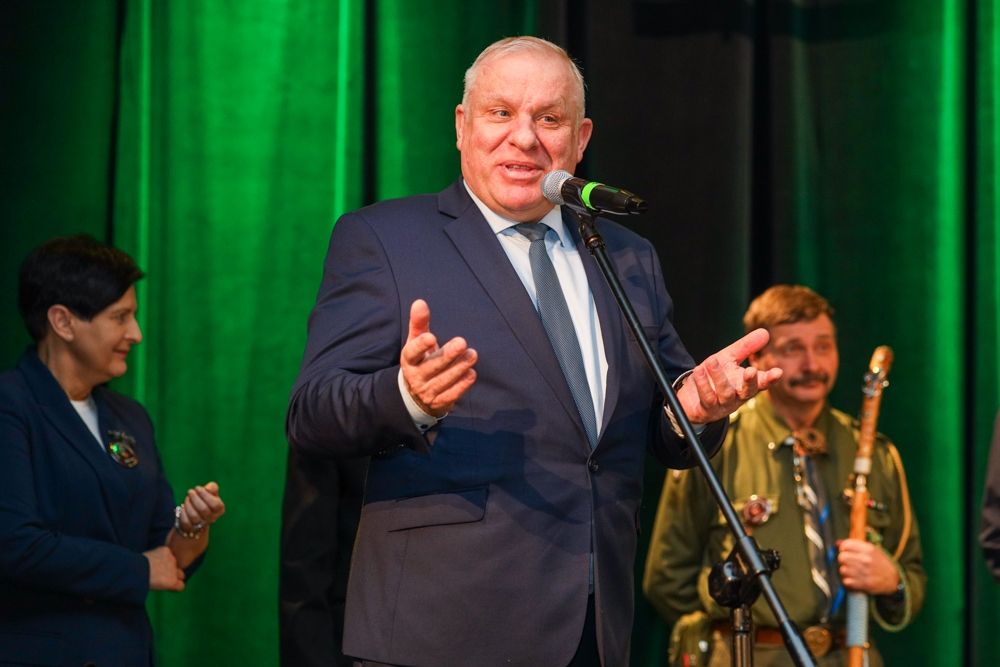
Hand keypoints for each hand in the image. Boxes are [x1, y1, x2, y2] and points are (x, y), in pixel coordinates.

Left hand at [145, 545, 184, 590]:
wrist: (136, 569)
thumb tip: (164, 581)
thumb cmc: (142, 581)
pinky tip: (155, 555)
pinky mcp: (166, 550)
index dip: (176, 584)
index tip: (170, 584)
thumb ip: (164, 583)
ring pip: (173, 561)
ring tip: (156, 563)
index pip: (181, 585)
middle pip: (180, 574)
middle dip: (174, 574)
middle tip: (164, 574)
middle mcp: (175, 571)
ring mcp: (172, 559)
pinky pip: (167, 552)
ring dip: (168, 563)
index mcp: (172, 582)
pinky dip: (162, 553)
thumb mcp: (156, 587)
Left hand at [176, 481, 224, 534]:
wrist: (197, 516)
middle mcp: (212, 518)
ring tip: (187, 498)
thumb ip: (212, 487)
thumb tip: (209, 488)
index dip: (205, 495)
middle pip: (203, 509)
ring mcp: (201, 525)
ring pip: (194, 516)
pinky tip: (183, 507)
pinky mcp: (190, 528)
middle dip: (195, 498)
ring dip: (188, 504)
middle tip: (190, 491)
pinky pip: (185, 522)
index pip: (215, 504)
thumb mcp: (210, 493)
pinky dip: (183, 512)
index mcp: (220, 509)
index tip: (197, 488)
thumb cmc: (204, 501)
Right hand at [400, 299, 477, 416]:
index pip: (412, 353)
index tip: (431, 337)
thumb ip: (419, 323)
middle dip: (448, 355)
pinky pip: (451, 394)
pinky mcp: (439, 402)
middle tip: (462, 342)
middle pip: (432, 367)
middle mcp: (416, 377)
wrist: (415, 395)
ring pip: (444, 380)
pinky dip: (462, 384)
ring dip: (459, 368)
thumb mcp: (416, 342)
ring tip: (472, 355)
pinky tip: (471, 373)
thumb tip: (420, 302)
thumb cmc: (420, 360)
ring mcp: (427, 392)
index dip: (420, 346)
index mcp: (409, 360)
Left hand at [676, 328, 782, 423]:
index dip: (770, 378)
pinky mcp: (707, 410)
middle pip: (748, 392)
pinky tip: (699, 371)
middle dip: (750, 382)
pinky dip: (703, 384)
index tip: (778, 372)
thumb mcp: (729, 358)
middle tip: (751, 371)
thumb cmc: (713, 376)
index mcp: (746, 385)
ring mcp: (723, 405)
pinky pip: (707, 398)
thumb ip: (746, 347)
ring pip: (725, 394)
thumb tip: (765, 332)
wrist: (690, 397)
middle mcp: (737, 397)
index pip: (762, 382)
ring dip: (719, 377)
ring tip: (712, 361)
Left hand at [837, 538, 899, 594]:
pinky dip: (848, 581)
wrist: (893, 579)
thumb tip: (837, 543)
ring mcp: (865, 572)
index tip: (846, 551)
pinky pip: (846, 581)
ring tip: (852, 571)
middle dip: (843, 560)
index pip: (845, 545)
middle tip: (849, 562)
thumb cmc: (880, 563)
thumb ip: (855, 545)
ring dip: (845, 571)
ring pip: (842, 570)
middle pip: (842, 557)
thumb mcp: (872, 550)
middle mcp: (866, 560)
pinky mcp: (864, 584)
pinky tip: (854, 579)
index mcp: (868, 549)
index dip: (844, 549)